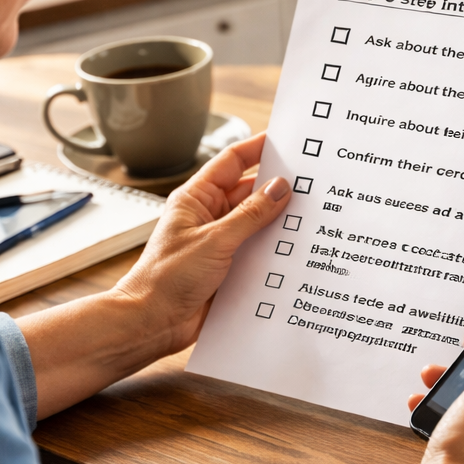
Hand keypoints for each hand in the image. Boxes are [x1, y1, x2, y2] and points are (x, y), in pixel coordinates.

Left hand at [116, 132, 290, 354]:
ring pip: (256, 224)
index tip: (286, 141)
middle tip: (312, 183)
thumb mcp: (214, 240)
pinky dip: (274, 251)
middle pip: (249, 193)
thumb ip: (250, 215)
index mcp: (196, 199)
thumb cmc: (166, 278)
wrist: (152, 323)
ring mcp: (219, 243)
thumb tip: (279, 188)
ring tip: (311, 216)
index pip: (232, 162)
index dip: (258, 148)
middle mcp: (208, 217)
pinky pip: (256, 252)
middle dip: (277, 188)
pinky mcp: (227, 268)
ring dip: (278, 222)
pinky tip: (296, 251)